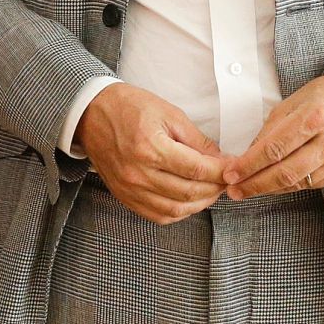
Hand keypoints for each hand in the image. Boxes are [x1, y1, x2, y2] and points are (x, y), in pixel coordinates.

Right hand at [74, 82, 225, 223]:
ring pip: (175, 209)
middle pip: (189, 192)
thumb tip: (220, 159)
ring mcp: (130, 188)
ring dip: (200, 204)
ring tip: (210, 190)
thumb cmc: (128, 107)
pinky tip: (188, 201)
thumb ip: (196, 139)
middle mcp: (138, 173)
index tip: (233, 168)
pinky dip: (178, 212)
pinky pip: (157, 216)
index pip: (196, 169)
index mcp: (150, 147)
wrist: (90, 114)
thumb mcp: (168, 113)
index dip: (221, 171)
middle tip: (225, 179)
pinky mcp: (124, 196)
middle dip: (215, 188)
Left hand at [222, 73, 323, 198]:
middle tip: (234, 190)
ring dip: (270, 188)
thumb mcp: (295, 101)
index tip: (230, 174)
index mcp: (314, 117)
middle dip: (255, 184)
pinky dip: (292, 185)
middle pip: (285, 172)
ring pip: (298, 183)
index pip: (274, 149)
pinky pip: (313, 184)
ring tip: (250, 188)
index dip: (249, 165)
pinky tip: (276, 183)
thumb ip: (272, 128)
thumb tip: (248, 154)